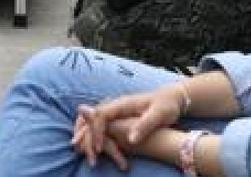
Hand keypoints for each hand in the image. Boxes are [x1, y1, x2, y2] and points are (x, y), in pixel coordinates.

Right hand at [71, 87, 185, 165]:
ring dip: (84, 133)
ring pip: (92, 119)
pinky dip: (89, 131)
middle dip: (85, 134)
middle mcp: (115, 105)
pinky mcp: (117, 115)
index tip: (99, 149)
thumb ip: (144, 126)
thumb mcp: (159, 116)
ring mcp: (115, 109)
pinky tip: (89, 142)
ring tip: (78, 148)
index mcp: (122, 104)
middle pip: (92, 118)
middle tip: (83, 153)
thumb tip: (130, 140)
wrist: (172, 97)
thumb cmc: (166, 106)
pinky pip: (98, 122)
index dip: (97, 132)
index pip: (101, 115)